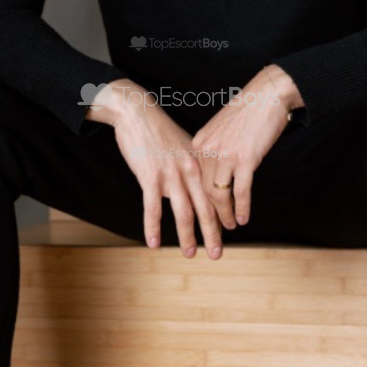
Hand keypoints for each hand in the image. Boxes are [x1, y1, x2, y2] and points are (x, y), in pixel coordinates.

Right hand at [86, 79, 222, 259]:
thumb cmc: (159, 130)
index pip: (214, 195)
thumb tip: (190, 187)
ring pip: (183, 212)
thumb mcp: (183, 146)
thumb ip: (190, 167)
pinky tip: (154, 244)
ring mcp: (171, 174)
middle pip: (205, 208)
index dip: (221, 216)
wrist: (138, 112)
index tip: (227, 232)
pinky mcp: (150, 177)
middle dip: (212, 234)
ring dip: (187, 236)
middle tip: (217, 254)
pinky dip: (153, 228)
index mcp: (199, 163)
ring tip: (189, 254)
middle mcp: (189, 171)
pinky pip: (152, 208)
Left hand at [190, 65, 302, 229]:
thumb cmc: (247, 112)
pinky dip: (241, 208)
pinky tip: (243, 218)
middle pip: (202, 191)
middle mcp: (207, 150)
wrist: (267, 95)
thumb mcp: (220, 129)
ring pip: (219, 195)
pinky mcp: (245, 158)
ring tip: (230, 227)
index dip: (198, 201)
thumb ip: (212, 150)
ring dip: (224, 216)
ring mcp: (225, 155)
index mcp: (199, 143)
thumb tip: (212, 173)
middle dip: (207, 217)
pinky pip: (240, 191)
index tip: (202, 215)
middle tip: (212, 231)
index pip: (193, 180)